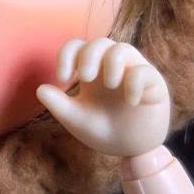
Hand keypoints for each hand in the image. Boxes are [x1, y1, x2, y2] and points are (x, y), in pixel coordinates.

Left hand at [36, 38, 170, 157]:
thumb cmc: (104, 130)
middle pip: (100, 43)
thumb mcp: (77, 119)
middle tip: (85, 77)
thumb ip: (59, 105)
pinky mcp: (154, 84)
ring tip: (110, 84)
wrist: (132, 151)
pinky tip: (131, 102)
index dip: (67, 55)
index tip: (62, 77)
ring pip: (123, 49)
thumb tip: (40, 89)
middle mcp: (112, 66)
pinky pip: (145, 72)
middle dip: (89, 56)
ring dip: (113, 62)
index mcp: (91, 71)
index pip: (77, 47)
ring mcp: (133, 72)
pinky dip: (136, 83)